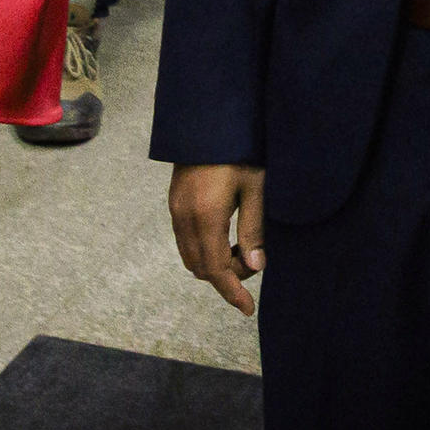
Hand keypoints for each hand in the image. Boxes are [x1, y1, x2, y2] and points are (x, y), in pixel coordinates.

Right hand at [168, 163, 267, 316]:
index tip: (248, 309)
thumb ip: (253, 229)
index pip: (216, 269)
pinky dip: (203, 249)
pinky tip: (225, 235)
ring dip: (214, 263)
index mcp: (206, 216)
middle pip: (201, 268)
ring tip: (240, 247)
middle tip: (253, 261)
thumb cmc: (239, 150)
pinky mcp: (174, 202)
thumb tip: (255, 267)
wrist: (209, 120)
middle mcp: (184, 217)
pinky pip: (185, 240)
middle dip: (226, 276)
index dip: (232, 292)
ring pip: (190, 256)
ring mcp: (175, 210)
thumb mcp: (255, 188)